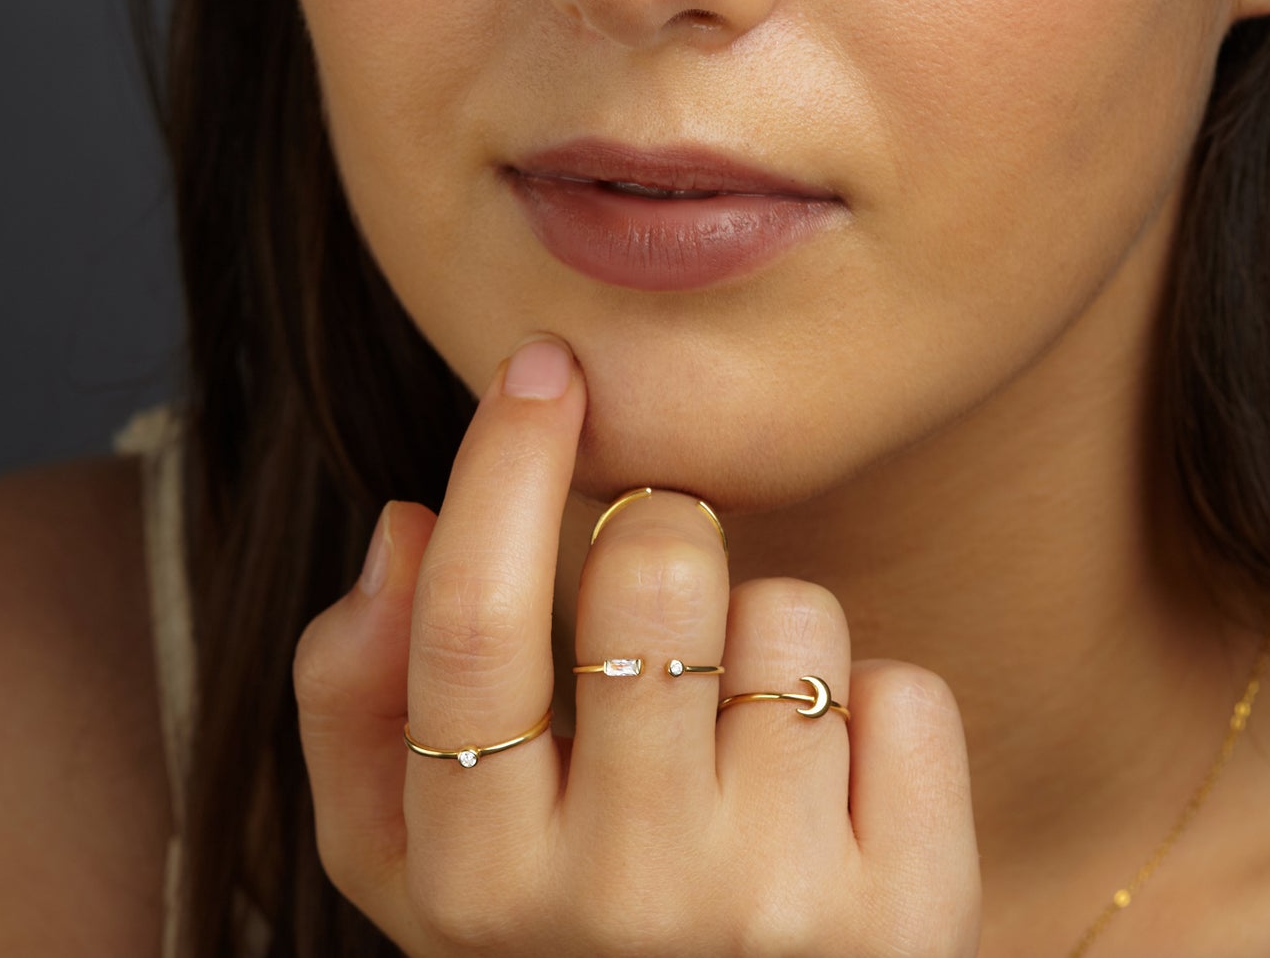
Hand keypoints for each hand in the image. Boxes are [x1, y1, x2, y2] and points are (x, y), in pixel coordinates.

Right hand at [294, 335, 981, 955]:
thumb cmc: (552, 935)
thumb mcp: (408, 853)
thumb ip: (355, 697)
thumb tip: (406, 525)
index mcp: (478, 880)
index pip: (472, 625)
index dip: (502, 467)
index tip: (541, 369)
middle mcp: (624, 905)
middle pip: (654, 574)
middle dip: (657, 533)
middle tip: (655, 593)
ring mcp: (777, 917)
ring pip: (794, 619)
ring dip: (767, 638)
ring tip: (736, 731)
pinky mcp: (914, 919)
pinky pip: (907, 694)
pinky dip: (870, 711)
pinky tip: (826, 790)